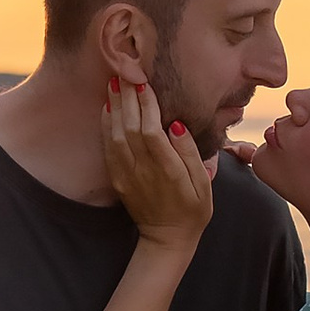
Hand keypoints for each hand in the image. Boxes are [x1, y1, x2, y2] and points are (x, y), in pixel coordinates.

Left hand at [101, 74, 215, 246]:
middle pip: (130, 127)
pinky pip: (108, 148)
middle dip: (127, 97)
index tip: (145, 82)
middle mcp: (143, 171)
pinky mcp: (118, 179)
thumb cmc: (192, 210)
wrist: (166, 240)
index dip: (147, 105)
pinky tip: (107, 108)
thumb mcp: (203, 185)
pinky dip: (106, 126)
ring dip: (114, 107)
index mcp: (167, 171)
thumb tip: (176, 125)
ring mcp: (127, 175)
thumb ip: (190, 154)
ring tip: (114, 81)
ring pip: (116, 135)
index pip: (152, 131)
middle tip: (125, 70)